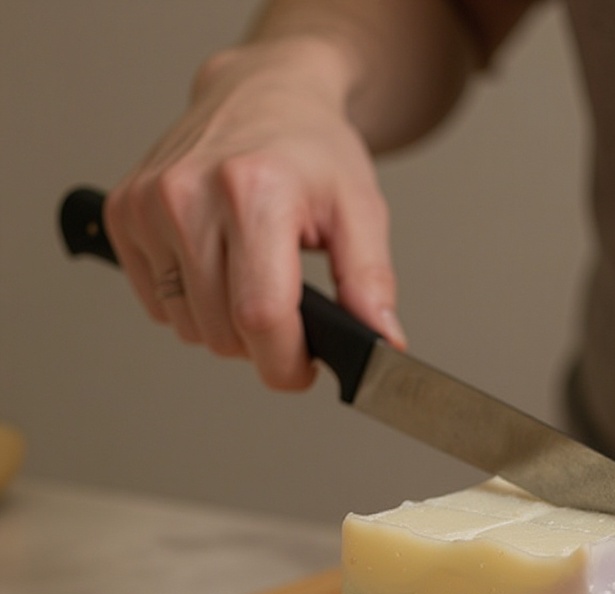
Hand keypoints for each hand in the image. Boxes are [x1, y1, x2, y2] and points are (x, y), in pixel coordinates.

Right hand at [104, 37, 404, 389]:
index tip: (304, 368)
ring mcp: (148, 204)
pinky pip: (158, 306)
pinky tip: (219, 265)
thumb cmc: (313, 151)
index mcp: (254, 191)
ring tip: (254, 278)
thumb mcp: (362, 211)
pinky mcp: (125, 214)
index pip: (260, 316)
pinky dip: (193, 304)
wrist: (263, 94)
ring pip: (190, 328)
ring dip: (227, 325)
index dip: (286, 362)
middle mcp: (189, 194)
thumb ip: (371, 282)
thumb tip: (381, 342)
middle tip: (289, 308)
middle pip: (224, 332)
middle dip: (264, 343)